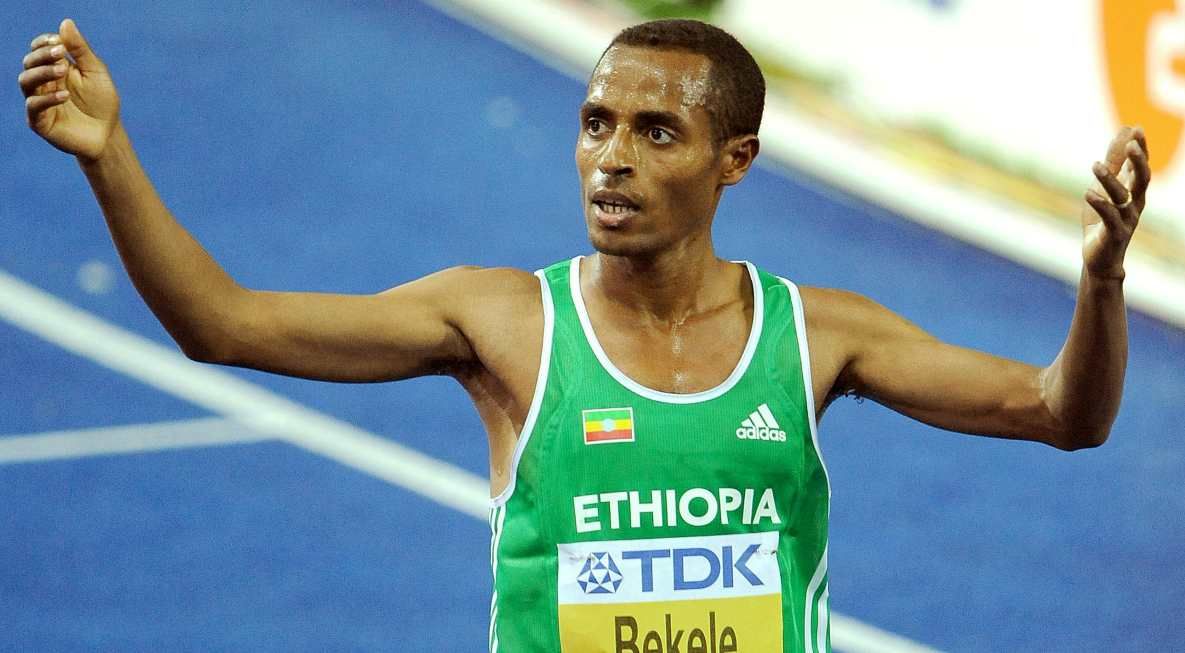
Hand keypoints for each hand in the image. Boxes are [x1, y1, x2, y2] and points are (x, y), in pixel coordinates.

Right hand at [18, 18, 119, 160]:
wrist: (108, 134)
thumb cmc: (102, 102)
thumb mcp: (95, 72)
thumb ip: (80, 50)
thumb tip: (65, 22)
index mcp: (54, 68)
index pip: (38, 49)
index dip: (44, 43)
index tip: (59, 41)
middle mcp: (43, 83)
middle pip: (29, 62)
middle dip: (43, 55)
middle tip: (62, 54)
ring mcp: (39, 101)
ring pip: (26, 81)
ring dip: (42, 72)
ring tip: (63, 71)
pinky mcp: (40, 121)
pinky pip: (34, 106)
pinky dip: (47, 98)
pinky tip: (65, 95)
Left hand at [1081, 126, 1150, 279]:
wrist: (1100, 257)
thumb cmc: (1103, 219)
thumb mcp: (1106, 186)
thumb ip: (1114, 161)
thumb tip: (1124, 130)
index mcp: (1135, 191)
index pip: (1141, 166)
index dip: (1140, 148)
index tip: (1136, 128)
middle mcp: (1135, 204)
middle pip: (1142, 179)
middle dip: (1138, 161)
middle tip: (1132, 144)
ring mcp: (1126, 219)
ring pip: (1122, 197)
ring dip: (1109, 179)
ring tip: (1095, 165)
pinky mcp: (1114, 234)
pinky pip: (1109, 217)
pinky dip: (1099, 204)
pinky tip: (1088, 193)